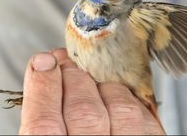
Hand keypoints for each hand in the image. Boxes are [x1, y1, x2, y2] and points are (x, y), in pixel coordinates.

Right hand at [19, 48, 164, 134]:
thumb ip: (40, 117)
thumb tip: (40, 72)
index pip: (43, 123)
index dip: (42, 85)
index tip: (42, 62)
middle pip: (83, 109)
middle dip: (72, 75)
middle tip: (64, 62)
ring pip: (120, 108)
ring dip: (103, 85)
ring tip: (90, 81)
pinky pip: (146, 117)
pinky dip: (129, 99)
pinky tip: (116, 96)